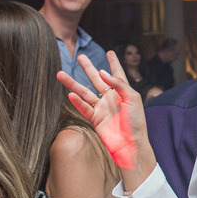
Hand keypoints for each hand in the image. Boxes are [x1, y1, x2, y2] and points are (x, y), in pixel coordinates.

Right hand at [57, 52, 155, 183]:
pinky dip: (76, 101)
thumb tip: (102, 72)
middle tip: (80, 56)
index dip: (114, 63)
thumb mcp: (132, 98)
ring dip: (72, 83)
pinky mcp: (95, 119)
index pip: (117, 74)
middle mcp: (111, 98)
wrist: (131, 145)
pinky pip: (84, 107)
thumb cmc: (136, 122)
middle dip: (88, 68)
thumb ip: (118, 84)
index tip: (110, 52)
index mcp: (123, 92)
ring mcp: (102, 108)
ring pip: (85, 92)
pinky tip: (69, 93)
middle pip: (97, 79)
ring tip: (60, 74)